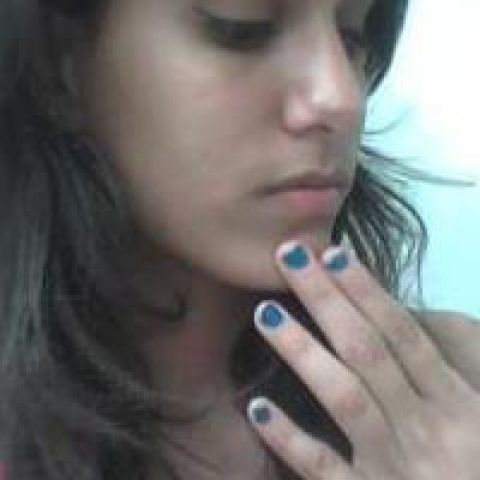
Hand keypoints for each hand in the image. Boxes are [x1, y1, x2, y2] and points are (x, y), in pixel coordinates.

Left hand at [247, 241, 479, 478]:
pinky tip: (257, 407)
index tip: (331, 252)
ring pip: (344, 398)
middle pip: (367, 350)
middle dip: (326, 299)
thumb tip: (395, 317)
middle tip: (287, 255)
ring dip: (302, 351)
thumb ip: (438, 371)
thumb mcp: (478, 417)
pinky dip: (290, 438)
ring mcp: (396, 467)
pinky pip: (323, 468)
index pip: (403, 333)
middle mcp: (427, 428)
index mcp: (457, 402)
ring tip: (264, 312)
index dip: (367, 290)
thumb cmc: (473, 464)